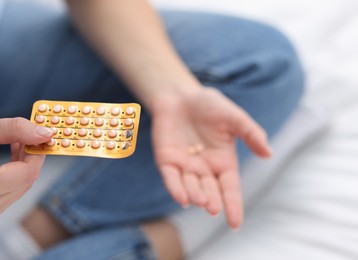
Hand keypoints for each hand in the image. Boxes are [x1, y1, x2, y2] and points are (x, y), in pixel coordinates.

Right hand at [0, 118, 52, 223]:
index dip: (38, 152)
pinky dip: (16, 174)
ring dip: (24, 164)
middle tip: (30, 135)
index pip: (28, 172)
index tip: (43, 135)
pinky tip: (10, 158)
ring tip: (16, 143)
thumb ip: (14, 130)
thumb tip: (45, 134)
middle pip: (27, 180)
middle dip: (31, 156)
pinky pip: (12, 192)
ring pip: (22, 186)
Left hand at [152, 87, 271, 228]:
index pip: (230, 188)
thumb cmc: (209, 106)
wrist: (181, 95)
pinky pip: (171, 177)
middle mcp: (204, 169)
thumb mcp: (234, 118)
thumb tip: (269, 153)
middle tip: (213, 208)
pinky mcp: (167, 160)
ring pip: (190, 187)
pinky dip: (175, 188)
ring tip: (200, 201)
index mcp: (223, 162)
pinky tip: (181, 198)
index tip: (235, 224)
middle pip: (210, 190)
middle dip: (211, 201)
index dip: (233, 205)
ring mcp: (185, 166)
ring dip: (194, 195)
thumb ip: (251, 134)